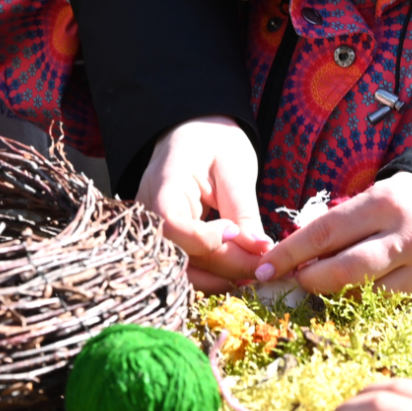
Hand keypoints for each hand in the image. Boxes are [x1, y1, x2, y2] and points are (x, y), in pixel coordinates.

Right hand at [135, 116, 269, 291]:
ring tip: (252, 270)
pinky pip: (183, 267)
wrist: (194, 132)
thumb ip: (244, 210)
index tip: (237, 232)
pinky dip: (211, 274)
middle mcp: (148, 212)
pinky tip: (237, 271)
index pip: (172, 225)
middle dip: (223, 267)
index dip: (206, 240)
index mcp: (164, 184)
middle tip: (262, 266)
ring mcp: (153, 230)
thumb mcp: (234, 167)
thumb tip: (259, 250)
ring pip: (179, 271)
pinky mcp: (165, 241)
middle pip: (178, 255)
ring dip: (217, 278)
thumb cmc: (213, 140)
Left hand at [254, 172, 411, 310]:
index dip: (289, 253)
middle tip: (293, 284)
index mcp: (386, 204)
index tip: (263, 269)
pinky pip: (395, 311)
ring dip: (340, 299)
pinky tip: (366, 300)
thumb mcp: (379, 197)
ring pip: (367, 298)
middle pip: (344, 271)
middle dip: (311, 281)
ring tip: (329, 291)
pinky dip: (374, 309)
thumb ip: (343, 223)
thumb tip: (294, 255)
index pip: (326, 232)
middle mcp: (407, 238)